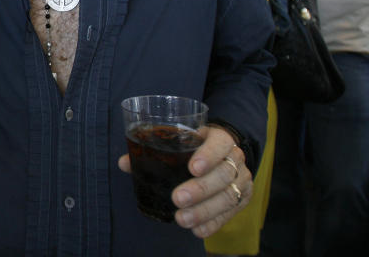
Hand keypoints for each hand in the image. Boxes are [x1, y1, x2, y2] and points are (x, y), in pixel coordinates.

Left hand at [118, 125, 250, 236]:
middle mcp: (235, 158)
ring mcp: (242, 179)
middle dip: (201, 189)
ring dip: (205, 210)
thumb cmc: (196, 145)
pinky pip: (231, 213)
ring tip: (182, 219)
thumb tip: (124, 163)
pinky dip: (213, 223)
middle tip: (178, 198)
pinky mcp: (243, 198)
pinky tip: (197, 230)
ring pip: (229, 196)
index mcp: (220, 138)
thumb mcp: (181, 140)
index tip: (192, 168)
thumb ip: (154, 149)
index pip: (219, 144)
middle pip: (223, 174)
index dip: (208, 156)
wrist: (224, 152)